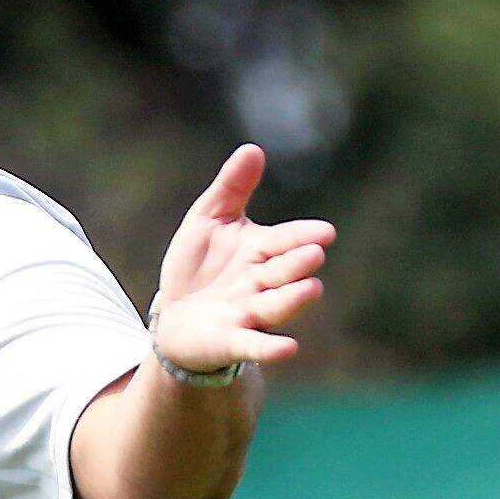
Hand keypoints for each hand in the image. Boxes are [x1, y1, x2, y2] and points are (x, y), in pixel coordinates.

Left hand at [150, 145, 334, 378]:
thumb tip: (253, 149)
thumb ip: (231, 187)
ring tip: (312, 289)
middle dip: (297, 263)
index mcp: (259, 251)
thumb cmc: (198, 266)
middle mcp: (261, 283)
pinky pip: (254, 345)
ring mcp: (249, 314)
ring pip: (276, 306)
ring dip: (293, 300)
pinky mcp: (232, 342)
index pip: (284, 240)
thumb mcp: (208, 220)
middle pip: (284, 272)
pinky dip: (270, 348)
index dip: (302, 236)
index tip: (324, 232)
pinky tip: (290, 349)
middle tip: (313, 253)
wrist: (175, 317)